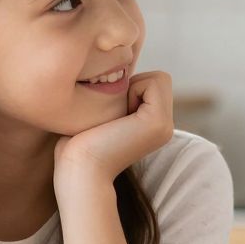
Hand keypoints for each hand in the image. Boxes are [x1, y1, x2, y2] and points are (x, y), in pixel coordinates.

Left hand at [54, 71, 173, 184]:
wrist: (79, 169)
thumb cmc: (78, 144)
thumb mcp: (103, 113)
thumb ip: (117, 98)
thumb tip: (114, 74)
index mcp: (155, 126)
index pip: (155, 82)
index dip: (130, 87)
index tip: (111, 114)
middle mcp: (166, 127)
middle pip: (160, 79)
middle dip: (133, 85)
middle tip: (114, 115)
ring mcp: (166, 126)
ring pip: (159, 78)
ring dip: (132, 88)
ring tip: (116, 117)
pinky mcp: (159, 123)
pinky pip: (154, 82)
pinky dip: (132, 90)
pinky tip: (118, 118)